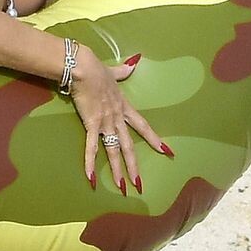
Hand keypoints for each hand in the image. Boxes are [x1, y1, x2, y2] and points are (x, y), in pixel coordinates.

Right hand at [68, 47, 171, 194]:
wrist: (84, 68)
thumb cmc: (97, 69)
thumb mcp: (113, 71)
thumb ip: (123, 71)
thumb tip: (135, 62)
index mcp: (124, 107)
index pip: (143, 126)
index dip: (154, 139)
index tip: (166, 151)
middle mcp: (117, 118)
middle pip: (129, 146)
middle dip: (134, 167)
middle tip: (139, 185)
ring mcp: (105, 122)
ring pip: (114, 151)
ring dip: (117, 170)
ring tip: (121, 188)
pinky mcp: (91, 124)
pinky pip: (91, 147)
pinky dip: (90, 163)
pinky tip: (91, 178)